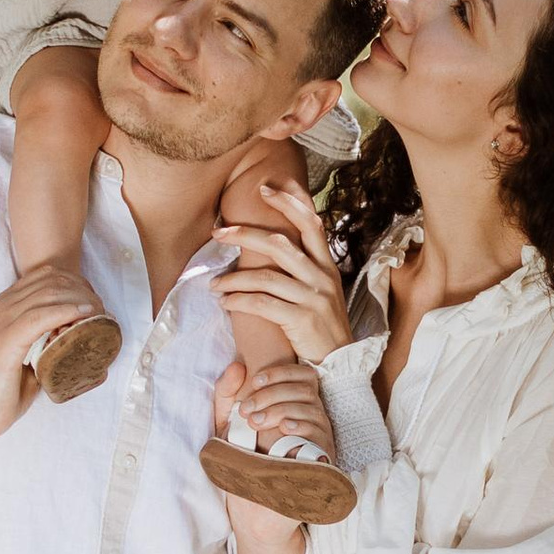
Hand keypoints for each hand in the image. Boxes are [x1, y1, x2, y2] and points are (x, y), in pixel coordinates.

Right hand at [0, 265, 102, 475]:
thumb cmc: (4, 388)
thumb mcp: (32, 357)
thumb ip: (52, 345)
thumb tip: (92, 350)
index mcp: (7, 305)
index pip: (47, 275)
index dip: (77, 282)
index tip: (96, 302)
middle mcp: (3, 306)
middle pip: (52, 280)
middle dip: (84, 290)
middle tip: (103, 311)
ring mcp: (2, 321)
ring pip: (49, 293)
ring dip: (80, 299)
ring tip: (99, 315)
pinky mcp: (5, 341)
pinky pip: (39, 316)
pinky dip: (66, 312)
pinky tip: (84, 317)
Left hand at [212, 355, 334, 455]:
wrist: (251, 487)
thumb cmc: (242, 447)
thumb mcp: (227, 418)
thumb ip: (227, 391)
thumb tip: (237, 366)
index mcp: (296, 399)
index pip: (301, 373)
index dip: (280, 372)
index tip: (255, 381)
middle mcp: (312, 411)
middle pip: (304, 389)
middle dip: (272, 394)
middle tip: (246, 410)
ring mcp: (320, 430)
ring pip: (311, 408)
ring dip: (280, 411)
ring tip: (255, 423)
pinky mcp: (323, 451)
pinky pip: (318, 432)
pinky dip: (300, 426)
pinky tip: (282, 429)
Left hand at [222, 179, 352, 360]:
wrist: (340, 365)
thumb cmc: (322, 327)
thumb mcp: (321, 291)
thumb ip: (304, 268)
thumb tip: (277, 245)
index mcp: (326, 265)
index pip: (311, 223)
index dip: (289, 201)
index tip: (264, 188)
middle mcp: (322, 276)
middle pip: (280, 242)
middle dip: (245, 233)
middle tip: (219, 232)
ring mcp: (313, 297)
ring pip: (265, 276)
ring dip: (233, 278)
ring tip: (214, 284)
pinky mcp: (301, 319)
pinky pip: (262, 303)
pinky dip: (238, 301)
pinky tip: (225, 302)